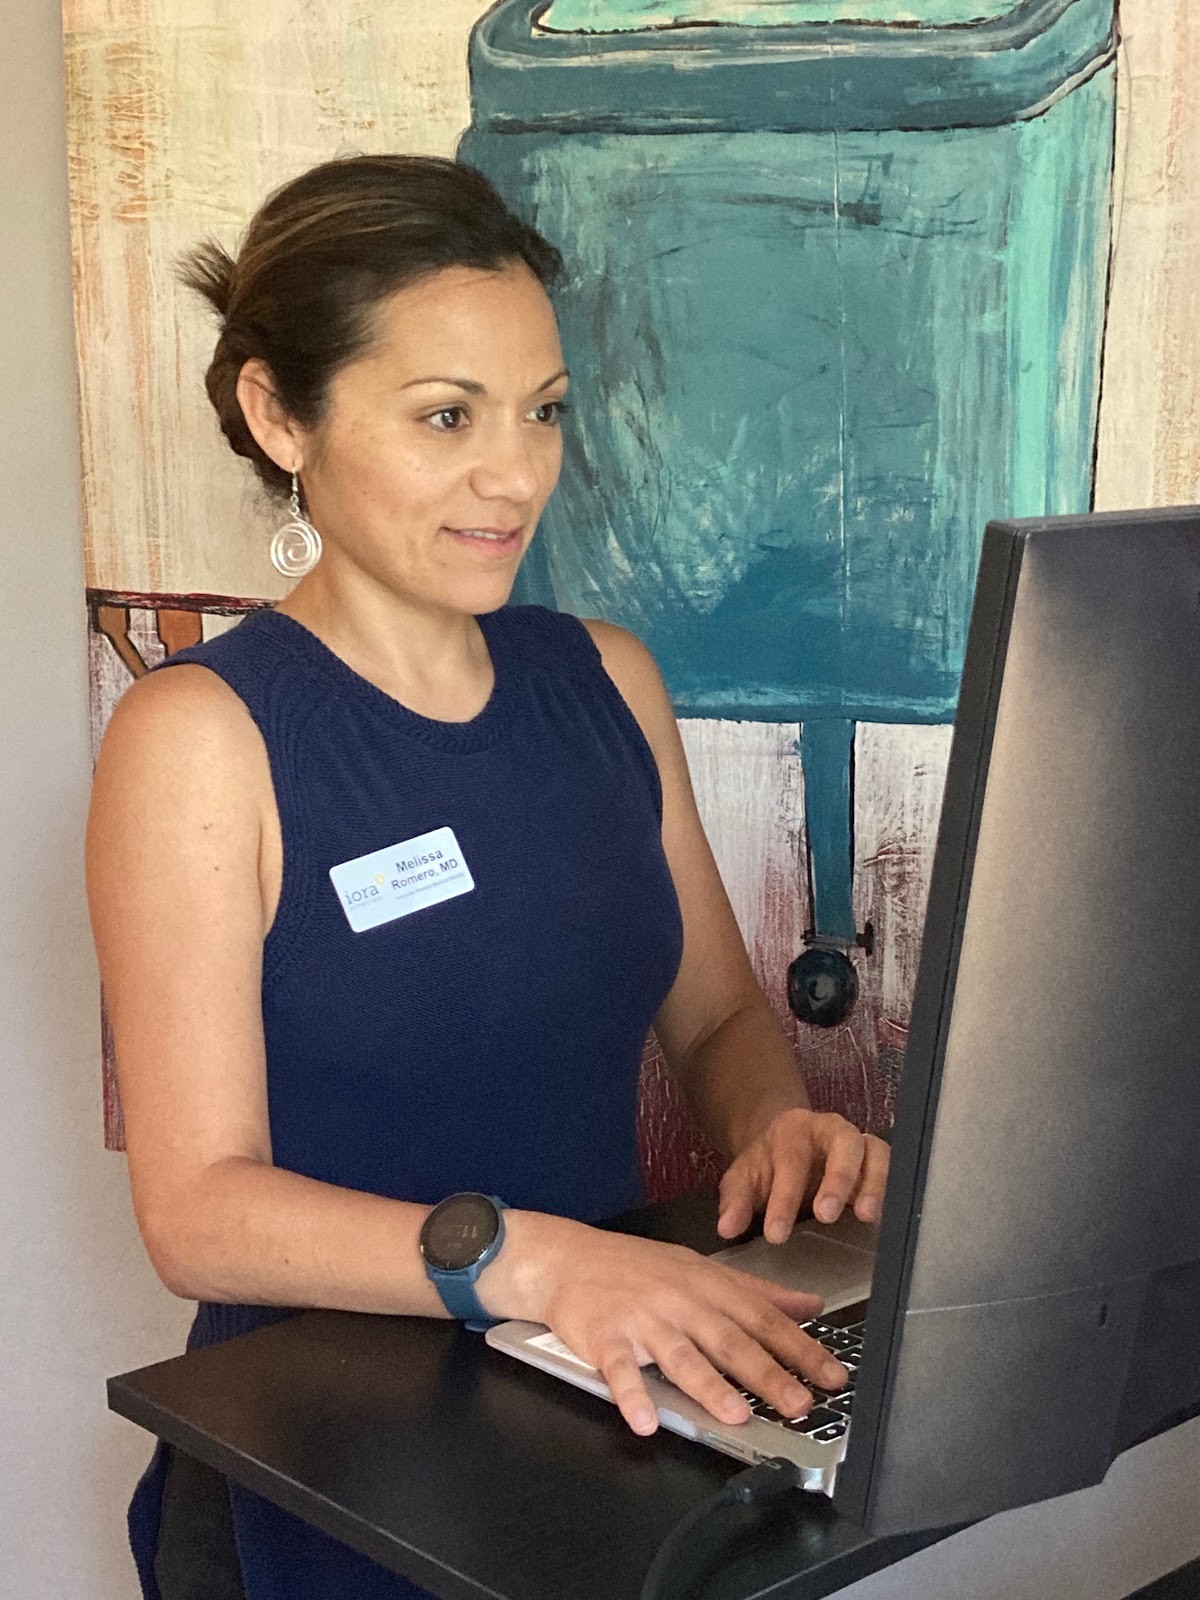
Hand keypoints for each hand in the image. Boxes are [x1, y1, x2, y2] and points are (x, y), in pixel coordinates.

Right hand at [481, 1213, 849, 1436]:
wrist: (565, 1257)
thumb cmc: (635, 1267)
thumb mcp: (700, 1269)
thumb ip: (757, 1291)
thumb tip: (810, 1305)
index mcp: (707, 1285)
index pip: (762, 1318)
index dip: (800, 1347)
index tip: (832, 1375)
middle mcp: (679, 1300)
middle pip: (729, 1340)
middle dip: (768, 1374)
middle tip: (800, 1404)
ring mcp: (641, 1318)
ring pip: (680, 1354)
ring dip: (709, 1386)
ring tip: (736, 1414)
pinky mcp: (603, 1337)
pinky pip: (619, 1369)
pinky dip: (632, 1394)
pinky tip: (646, 1419)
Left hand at [716, 1107, 889, 1243]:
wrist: (788, 1143)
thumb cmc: (769, 1163)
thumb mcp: (744, 1178)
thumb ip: (735, 1202)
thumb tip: (726, 1228)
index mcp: (793, 1129)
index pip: (790, 1161)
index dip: (783, 1199)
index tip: (775, 1234)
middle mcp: (831, 1129)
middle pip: (842, 1145)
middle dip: (836, 1180)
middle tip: (825, 1216)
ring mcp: (858, 1142)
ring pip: (875, 1152)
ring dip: (873, 1183)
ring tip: (866, 1216)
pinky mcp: (877, 1159)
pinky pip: (892, 1167)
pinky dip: (891, 1188)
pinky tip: (886, 1218)